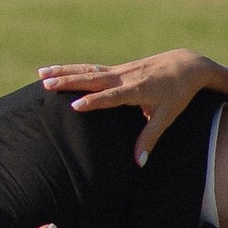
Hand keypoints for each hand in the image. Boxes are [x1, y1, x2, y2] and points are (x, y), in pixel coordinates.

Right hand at [36, 47, 227, 166]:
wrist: (187, 64)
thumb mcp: (168, 116)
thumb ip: (150, 138)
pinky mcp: (118, 68)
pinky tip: (57, 70)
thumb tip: (139, 163)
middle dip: (68, 81)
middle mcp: (125, 77)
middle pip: (92, 79)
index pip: (111, 96)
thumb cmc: (178, 93)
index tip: (74, 106)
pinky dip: (73, 69)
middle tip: (46, 84)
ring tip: (41, 73)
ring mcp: (120, 70)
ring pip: (87, 70)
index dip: (93, 101)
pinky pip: (91, 68)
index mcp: (137, 89)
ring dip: (63, 72)